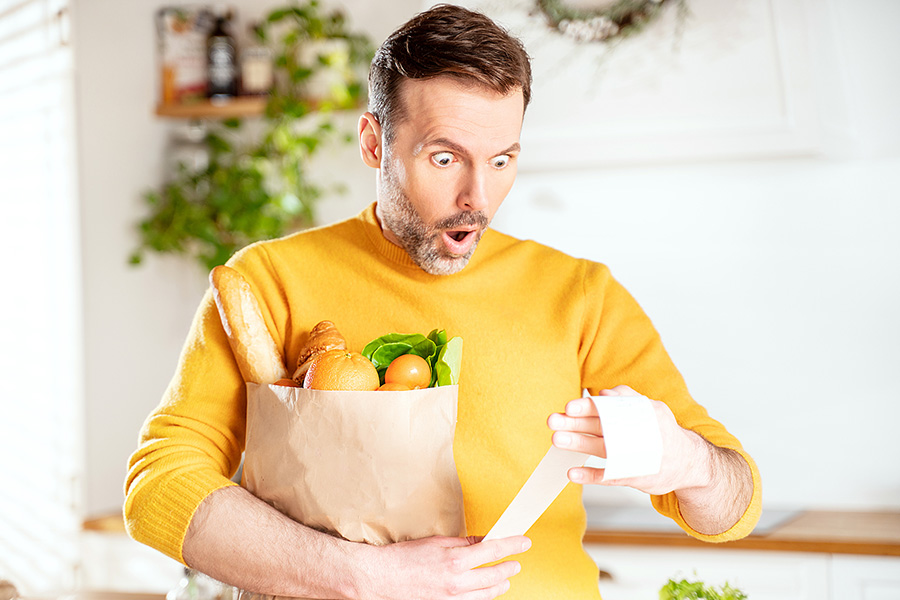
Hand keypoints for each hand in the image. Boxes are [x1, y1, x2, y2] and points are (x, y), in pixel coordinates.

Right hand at [355, 534, 530, 599]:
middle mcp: (457, 581)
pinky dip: (483, 596)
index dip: (513, 545)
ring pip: (487, 594)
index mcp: (456, 559)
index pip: (494, 550)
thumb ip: (464, 543)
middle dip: (510, 567)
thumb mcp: (437, 542)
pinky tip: (485, 591)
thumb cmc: (406, 558)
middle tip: (516, 562)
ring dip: (500, 585)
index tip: (524, 542)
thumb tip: (483, 541)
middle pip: (496, 575)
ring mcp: (453, 598)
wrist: (383, 578)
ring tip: (505, 578)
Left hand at [547, 385, 711, 495]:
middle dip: (576, 424)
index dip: (589, 407)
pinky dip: (591, 475)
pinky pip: (610, 476)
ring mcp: (637, 457)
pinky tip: (572, 473)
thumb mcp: (654, 410)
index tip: (569, 407)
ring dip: (579, 444)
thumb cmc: (664, 432)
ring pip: (603, 449)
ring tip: (556, 440)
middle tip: (553, 421)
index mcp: (642, 414)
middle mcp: (640, 434)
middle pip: (602, 427)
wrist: (691, 463)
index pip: (611, 408)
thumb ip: (628, 399)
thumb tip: (603, 393)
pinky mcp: (636, 477)